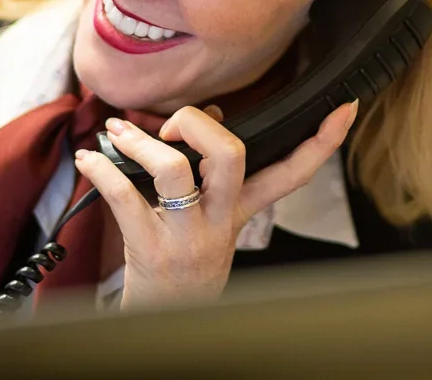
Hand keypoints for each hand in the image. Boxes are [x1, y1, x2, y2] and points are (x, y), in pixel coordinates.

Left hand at [74, 98, 358, 308]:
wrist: (164, 323)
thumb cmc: (183, 263)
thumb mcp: (211, 220)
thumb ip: (212, 169)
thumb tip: (208, 111)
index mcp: (241, 212)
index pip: (293, 173)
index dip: (322, 141)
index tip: (343, 107)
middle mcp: (220, 224)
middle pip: (232, 157)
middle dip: (201, 123)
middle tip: (176, 122)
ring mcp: (185, 237)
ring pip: (173, 171)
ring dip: (140, 142)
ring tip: (118, 133)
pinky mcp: (148, 248)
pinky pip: (122, 196)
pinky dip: (100, 168)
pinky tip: (88, 157)